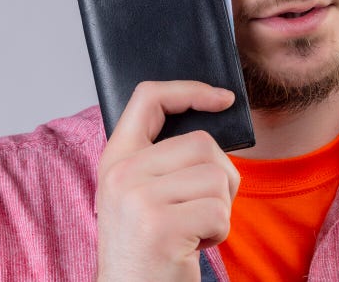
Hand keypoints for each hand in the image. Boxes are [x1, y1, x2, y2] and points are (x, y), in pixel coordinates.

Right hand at [95, 81, 239, 281]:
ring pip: (216, 177)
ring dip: (220, 208)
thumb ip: (161, 158)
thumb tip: (212, 115)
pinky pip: (219, 211)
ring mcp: (138, 200)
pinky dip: (219, 232)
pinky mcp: (160, 228)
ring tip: (193, 229)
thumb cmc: (147, 247)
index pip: (148, 98)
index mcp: (115, 159)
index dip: (190, 90)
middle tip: (202, 208)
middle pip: (202, 143)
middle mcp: (121, 174)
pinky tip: (193, 247)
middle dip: (220, 177)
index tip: (223, 99)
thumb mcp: (140, 193)